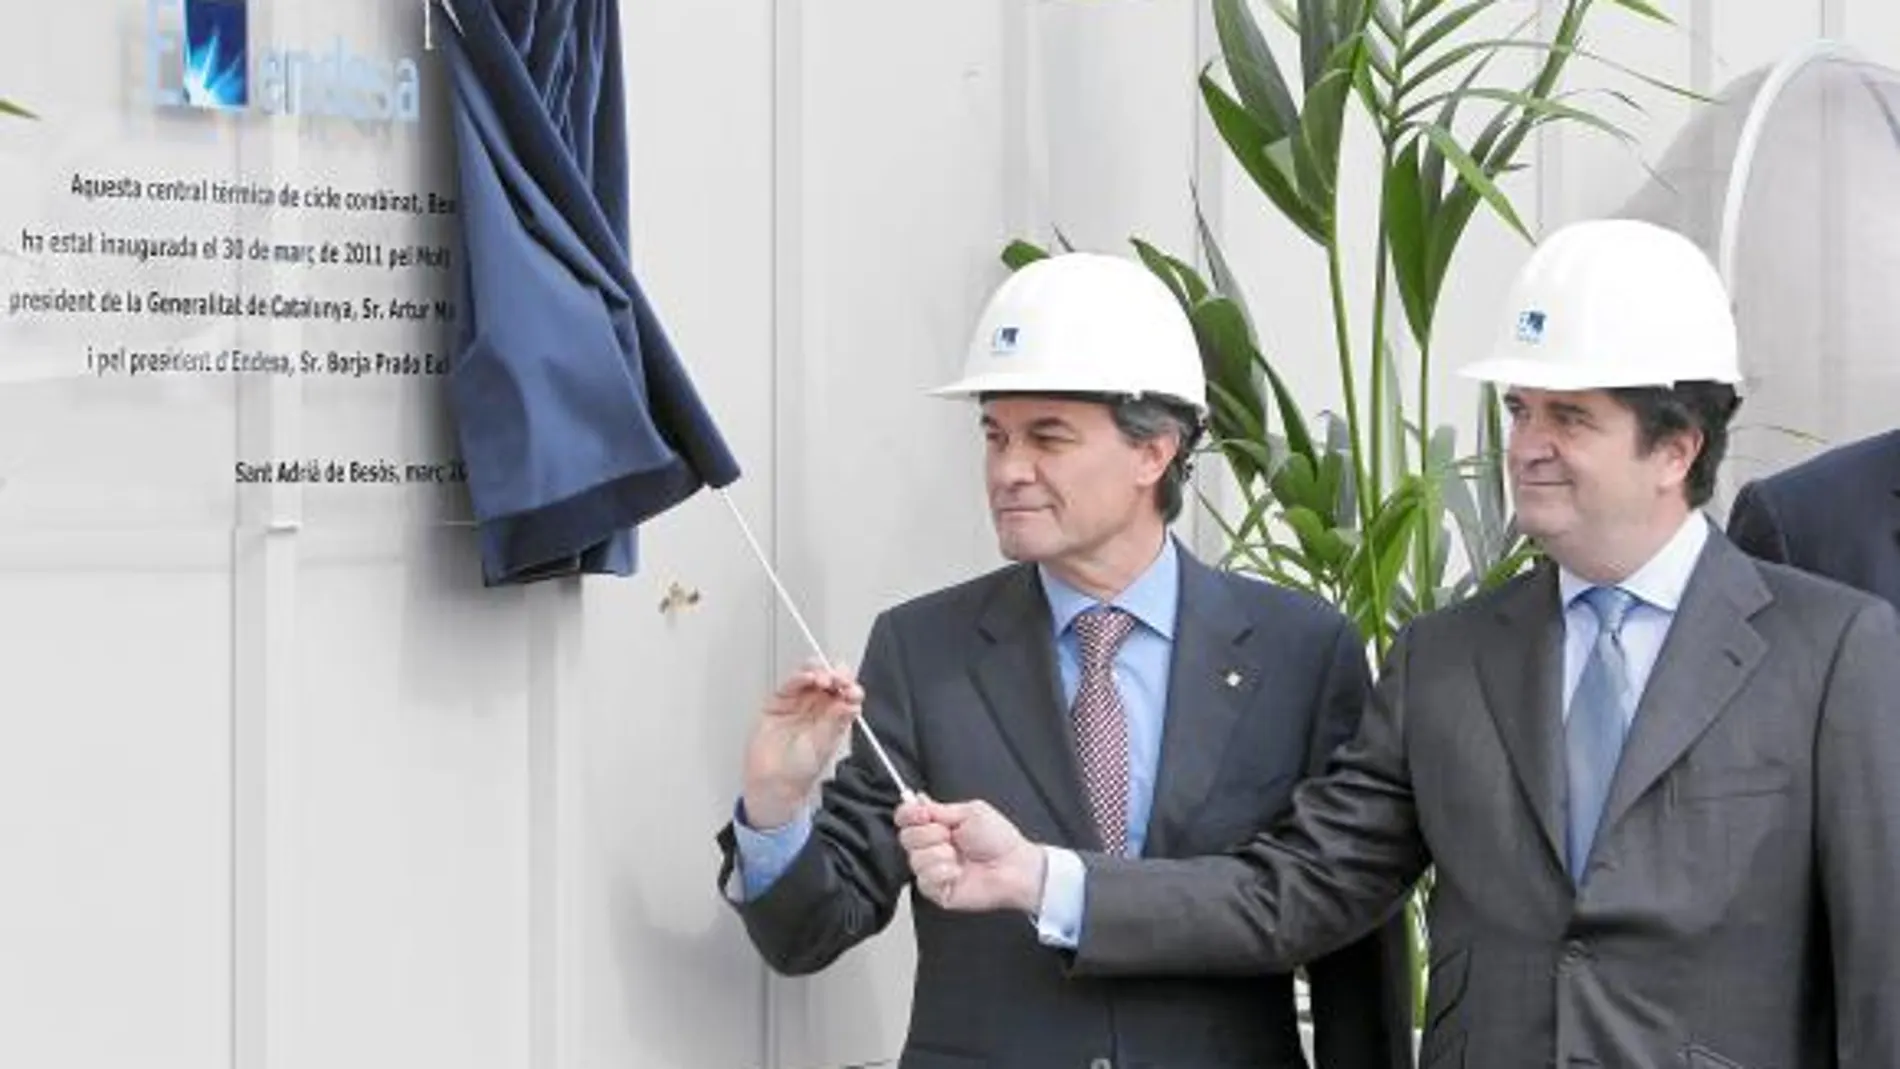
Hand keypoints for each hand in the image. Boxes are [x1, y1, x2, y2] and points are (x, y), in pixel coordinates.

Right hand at [742, 660, 862, 828]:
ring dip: (819, 672)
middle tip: (838, 680)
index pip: (846, 695)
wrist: (771, 783)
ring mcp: (798, 704)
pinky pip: (791, 684)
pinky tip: (808, 678)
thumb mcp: (823, 745)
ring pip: (811, 677)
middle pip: (831, 682)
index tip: (852, 690)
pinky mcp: (779, 702)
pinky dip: (800, 677)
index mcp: (834, 718)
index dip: (851, 689)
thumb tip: (851, 704)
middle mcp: (817, 709)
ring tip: (823, 679)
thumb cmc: (798, 772)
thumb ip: (834, 722)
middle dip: (836, 676)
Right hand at [896, 798, 1044, 913]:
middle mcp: (931, 847)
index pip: (905, 818)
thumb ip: (939, 808)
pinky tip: (958, 872)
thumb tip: (916, 799)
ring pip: (915, 859)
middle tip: (952, 836)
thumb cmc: (999, 839)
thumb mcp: (970, 811)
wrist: (1014, 866)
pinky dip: (943, 872)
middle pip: (906, 838)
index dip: (908, 814)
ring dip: (940, 855)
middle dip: (930, 834)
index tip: (923, 814)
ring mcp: (932, 869)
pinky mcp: (937, 890)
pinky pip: (925, 880)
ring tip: (959, 856)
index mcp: (936, 825)